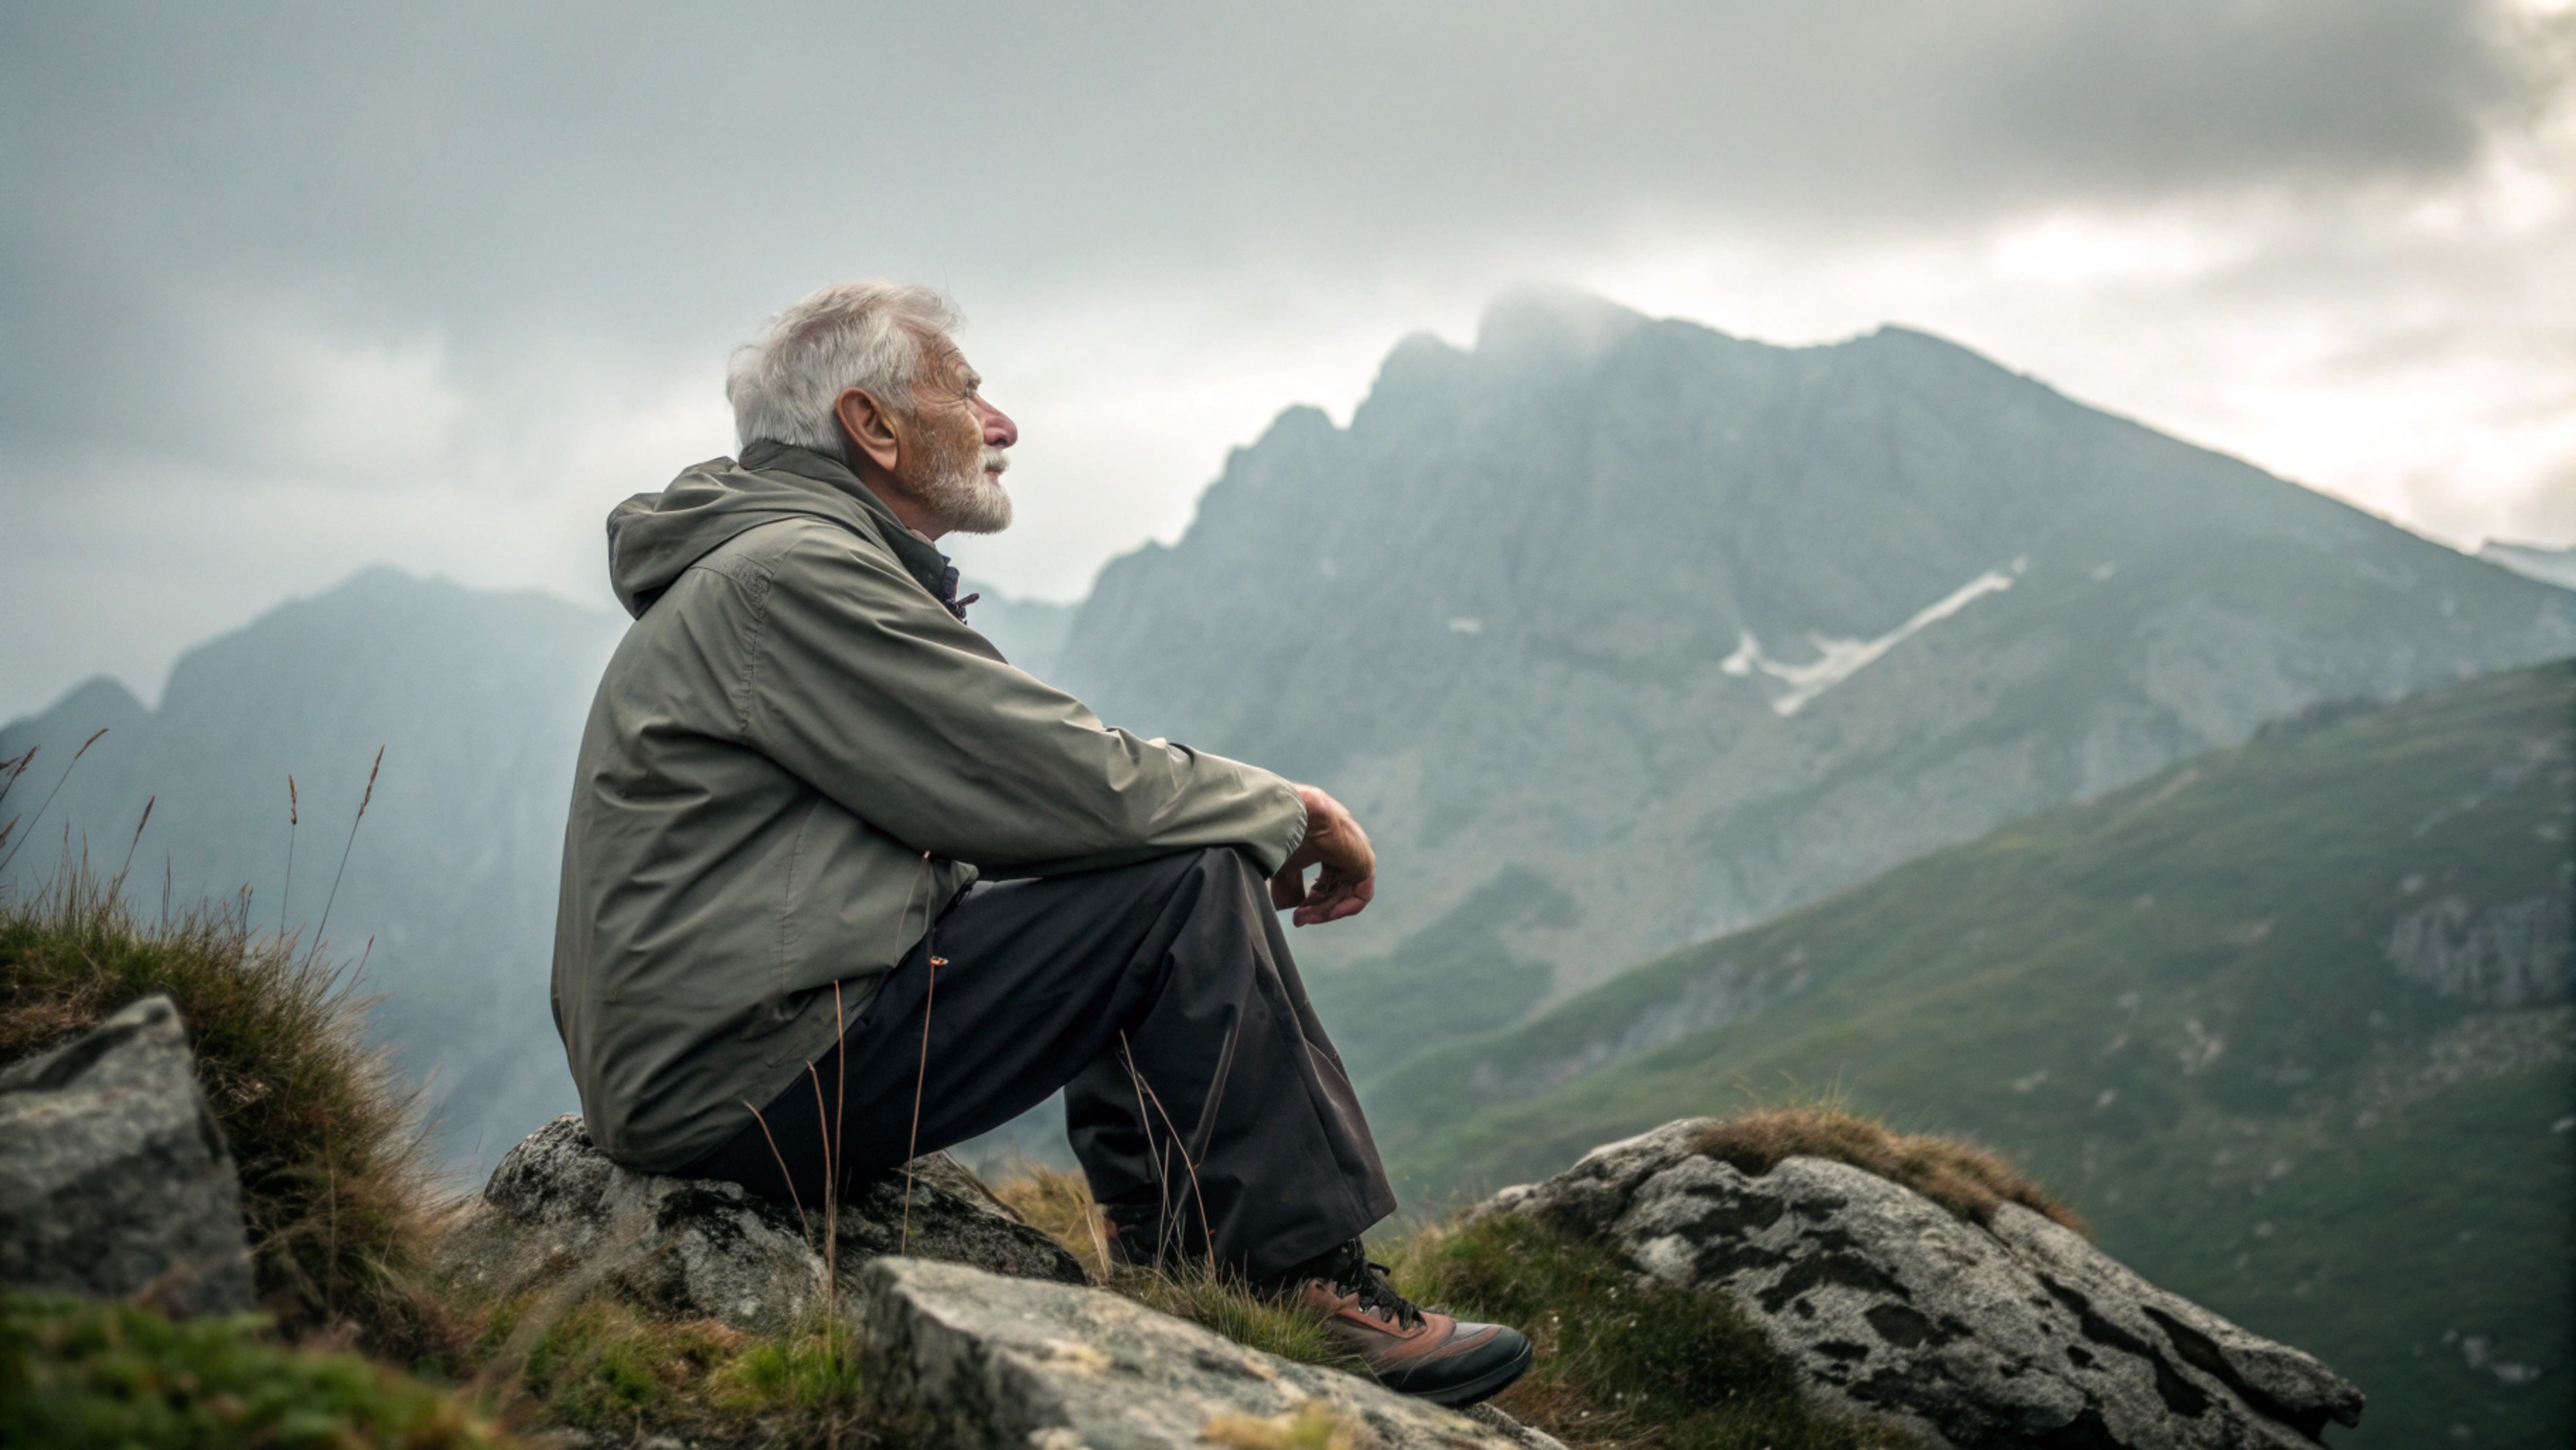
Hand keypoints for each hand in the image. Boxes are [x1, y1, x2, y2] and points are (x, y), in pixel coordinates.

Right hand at [1270, 785, 1376, 925]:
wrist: (1300, 814)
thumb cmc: (1289, 830)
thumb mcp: (1285, 863)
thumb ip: (1288, 884)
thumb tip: (1284, 907)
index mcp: (1330, 842)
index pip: (1327, 879)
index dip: (1312, 899)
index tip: (1296, 911)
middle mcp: (1347, 848)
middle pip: (1336, 888)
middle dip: (1316, 908)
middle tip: (1298, 920)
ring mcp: (1358, 854)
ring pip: (1345, 893)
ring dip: (1324, 910)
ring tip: (1302, 917)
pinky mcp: (1365, 862)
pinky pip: (1361, 895)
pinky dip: (1343, 907)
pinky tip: (1324, 914)